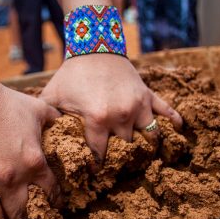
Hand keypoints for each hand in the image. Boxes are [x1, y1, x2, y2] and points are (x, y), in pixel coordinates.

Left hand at [40, 54, 181, 162]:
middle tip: (117, 166)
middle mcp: (122, 115)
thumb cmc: (71, 74)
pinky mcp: (148, 94)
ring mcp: (139, 104)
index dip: (97, 165)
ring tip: (143, 156)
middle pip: (125, 149)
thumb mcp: (53, 96)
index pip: (100, 154)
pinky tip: (180, 129)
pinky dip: (174, 119)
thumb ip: (47, 121)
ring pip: (149, 136)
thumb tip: (40, 144)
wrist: (93, 45)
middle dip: (120, 157)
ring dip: (146, 146)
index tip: (95, 173)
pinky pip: (166, 109)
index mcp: (99, 118)